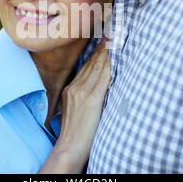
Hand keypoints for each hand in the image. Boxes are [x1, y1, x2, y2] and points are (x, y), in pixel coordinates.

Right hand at [39, 38, 110, 172]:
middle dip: (101, 49)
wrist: (69, 148)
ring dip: (106, 53)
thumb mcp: (75, 111)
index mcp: (71, 90)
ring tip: (113, 39)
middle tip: (110, 33)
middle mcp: (74, 88)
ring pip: (96, 68)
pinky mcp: (90, 100)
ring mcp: (81, 93)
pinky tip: (113, 56)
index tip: (103, 42)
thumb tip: (97, 91)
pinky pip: (102, 79)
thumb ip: (84, 98)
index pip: (86, 68)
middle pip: (91, 64)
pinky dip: (107, 66)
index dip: (95, 55)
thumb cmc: (75, 134)